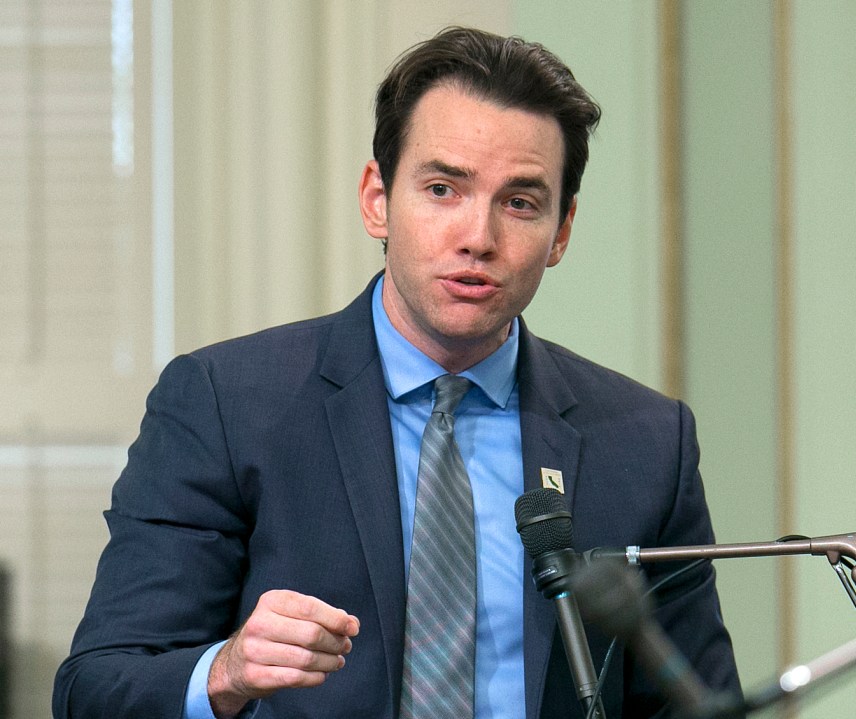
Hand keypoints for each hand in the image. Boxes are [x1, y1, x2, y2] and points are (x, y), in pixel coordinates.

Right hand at [207, 589, 359, 717]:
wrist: (235, 663)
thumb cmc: (274, 634)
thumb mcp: (291, 615)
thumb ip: (321, 615)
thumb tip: (351, 623)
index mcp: (271, 601)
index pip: (310, 607)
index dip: (336, 619)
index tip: (353, 628)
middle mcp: (260, 623)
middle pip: (311, 634)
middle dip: (335, 642)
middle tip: (345, 647)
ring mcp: (255, 650)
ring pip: (306, 658)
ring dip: (329, 662)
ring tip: (337, 661)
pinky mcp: (255, 675)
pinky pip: (296, 678)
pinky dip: (316, 677)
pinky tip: (322, 674)